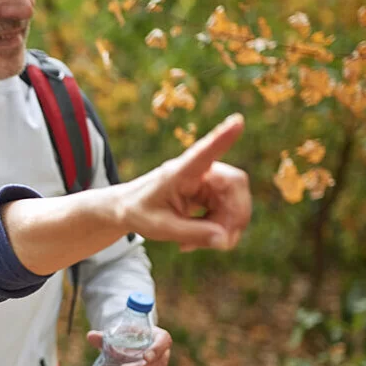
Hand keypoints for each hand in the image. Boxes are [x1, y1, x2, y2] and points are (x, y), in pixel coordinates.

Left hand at [89, 327, 171, 365]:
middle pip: (158, 363)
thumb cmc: (128, 337)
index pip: (164, 341)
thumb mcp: (118, 334)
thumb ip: (105, 336)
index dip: (157, 349)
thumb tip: (91, 336)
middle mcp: (162, 354)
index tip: (146, 356)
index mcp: (158, 338)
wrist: (132, 346)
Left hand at [114, 114, 250, 250]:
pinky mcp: (210, 192)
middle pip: (235, 185)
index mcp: (179, 172)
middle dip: (235, 216)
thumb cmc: (139, 213)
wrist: (127, 209)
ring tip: (194, 243)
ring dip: (225, 227)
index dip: (222, 138)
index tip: (237, 121)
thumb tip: (225, 239)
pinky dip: (218, 229)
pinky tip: (195, 240)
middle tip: (221, 243)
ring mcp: (206, 180)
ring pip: (235, 200)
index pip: (203, 153)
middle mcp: (197, 171)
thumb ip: (193, 234)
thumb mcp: (160, 228)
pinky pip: (228, 210)